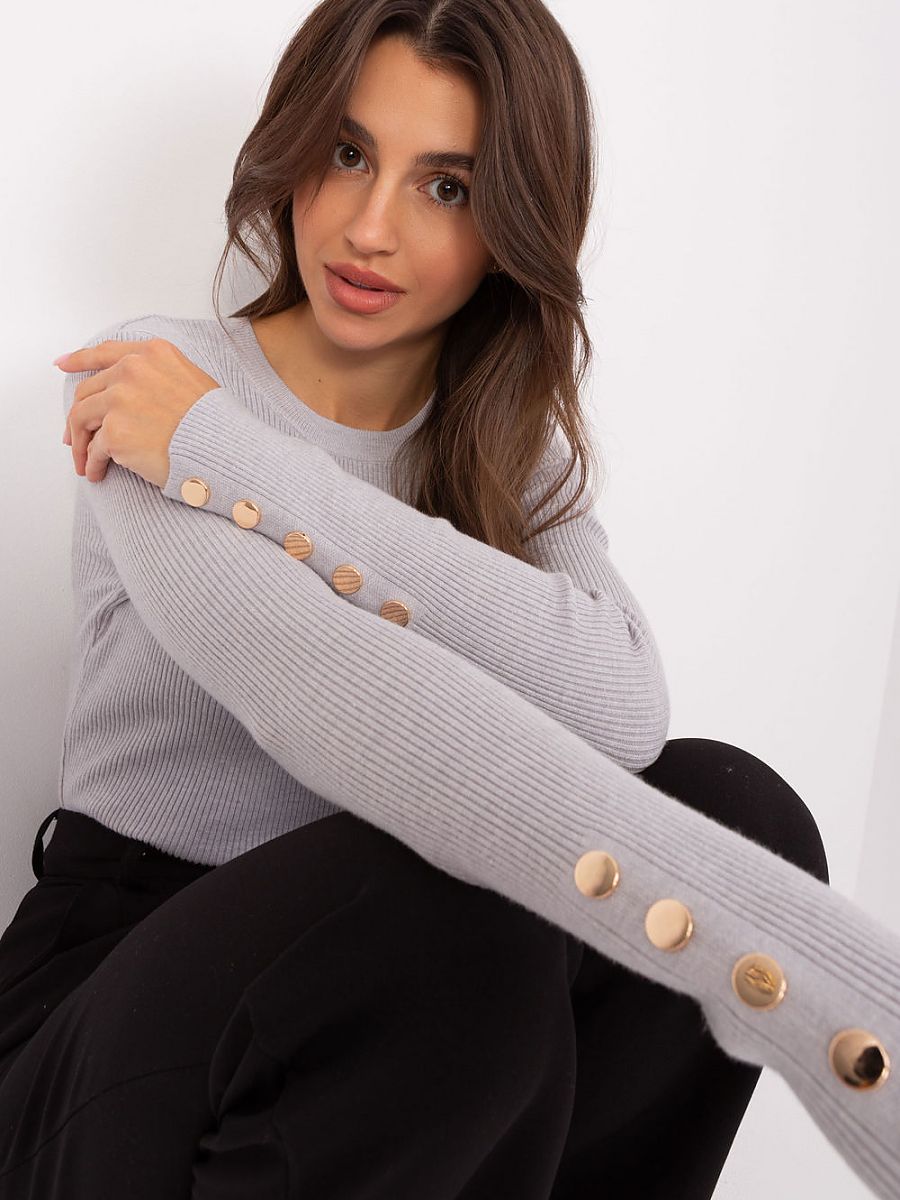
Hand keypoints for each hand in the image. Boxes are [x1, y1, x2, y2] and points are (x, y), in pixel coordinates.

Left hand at [57, 338, 221, 487]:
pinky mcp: (115, 433)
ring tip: (85, 462)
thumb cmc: (216, 423)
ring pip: (81, 419)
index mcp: (151, 354)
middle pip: (87, 391)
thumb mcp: (191, 380)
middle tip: (75, 438)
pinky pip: (95, 450)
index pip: (105, 352)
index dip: (79, 359)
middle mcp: (131, 370)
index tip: (62, 365)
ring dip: (80, 443)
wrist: (225, 449)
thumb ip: (158, 376)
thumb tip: (132, 394)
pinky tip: (98, 474)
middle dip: (77, 417)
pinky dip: (93, 464)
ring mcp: (120, 400)